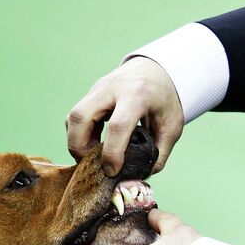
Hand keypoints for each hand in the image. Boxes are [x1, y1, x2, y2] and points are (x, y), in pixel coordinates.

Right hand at [66, 56, 183, 175]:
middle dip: (80, 147)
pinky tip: (93, 144)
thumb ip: (159, 152)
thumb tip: (142, 175)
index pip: (118, 126)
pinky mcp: (90, 94)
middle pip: (81, 116)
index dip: (112, 153)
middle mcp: (112, 88)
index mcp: (138, 95)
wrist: (157, 69)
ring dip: (77, 142)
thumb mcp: (171, 126)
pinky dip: (79, 134)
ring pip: (73, 117)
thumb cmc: (165, 99)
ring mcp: (97, 89)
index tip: (112, 171)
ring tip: (93, 156)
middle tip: (93, 165)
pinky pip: (75, 116)